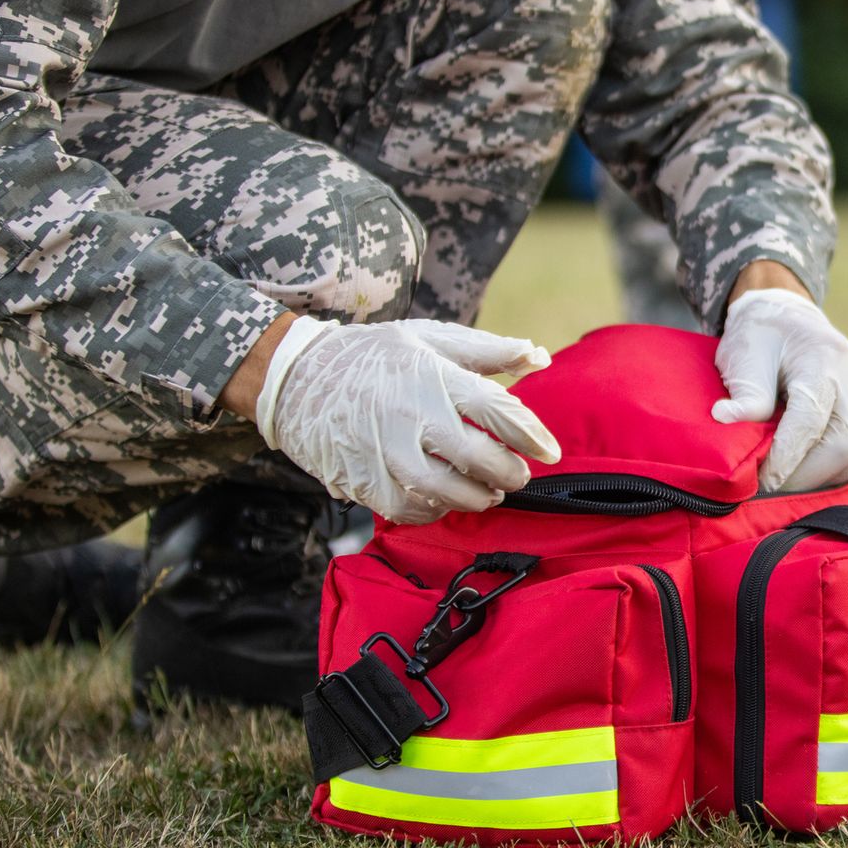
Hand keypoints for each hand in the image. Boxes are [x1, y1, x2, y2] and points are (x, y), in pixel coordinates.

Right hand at [254, 316, 561, 523]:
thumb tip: (539, 357)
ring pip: (447, 492)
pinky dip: (436, 510)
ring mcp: (386, 454)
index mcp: (434, 378)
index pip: (499, 412)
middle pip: (478, 458)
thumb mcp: (430, 338)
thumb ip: (488, 351)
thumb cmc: (371, 355)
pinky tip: (446, 499)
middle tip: (519, 475)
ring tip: (489, 491)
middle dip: (509, 472)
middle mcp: (412, 418)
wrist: (296, 378)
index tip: (550, 451)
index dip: (532, 435)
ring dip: (477, 497)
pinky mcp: (365, 481)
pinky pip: (411, 509)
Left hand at [711, 286, 847, 491]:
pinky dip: (836, 470)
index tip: (761, 480)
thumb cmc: (762, 336)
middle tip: (768, 484)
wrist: (789, 317)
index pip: (811, 420)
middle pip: (843, 445)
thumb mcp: (745, 354)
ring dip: (821, 477)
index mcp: (823, 359)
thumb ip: (746, 393)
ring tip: (787, 477)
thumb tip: (729, 422)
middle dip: (803, 475)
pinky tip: (807, 468)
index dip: (787, 457)